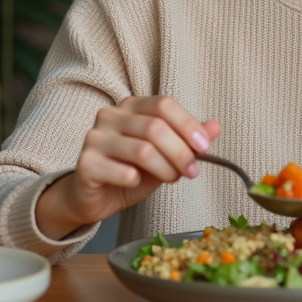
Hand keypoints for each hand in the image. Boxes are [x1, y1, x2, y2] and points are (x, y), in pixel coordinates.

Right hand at [36, 95, 220, 239]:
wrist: (94, 197)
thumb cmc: (130, 171)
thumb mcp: (165, 154)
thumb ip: (187, 139)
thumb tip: (215, 126)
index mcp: (131, 106)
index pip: (164, 105)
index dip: (188, 125)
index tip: (204, 147)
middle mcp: (110, 115)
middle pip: (155, 127)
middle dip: (180, 152)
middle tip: (191, 171)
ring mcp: (95, 138)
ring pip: (142, 150)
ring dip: (165, 169)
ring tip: (171, 179)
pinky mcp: (86, 164)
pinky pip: (123, 172)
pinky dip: (137, 180)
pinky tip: (136, 183)